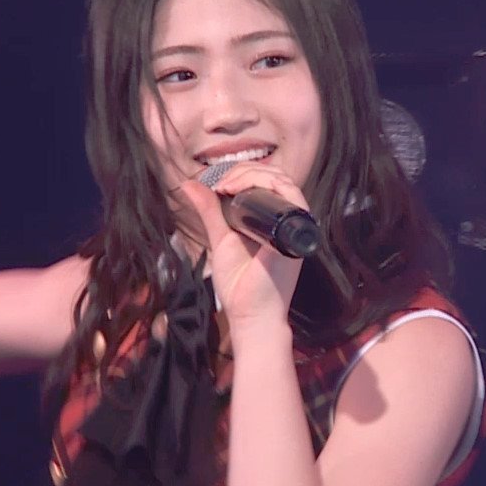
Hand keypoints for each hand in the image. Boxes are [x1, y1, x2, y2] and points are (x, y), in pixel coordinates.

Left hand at [175, 162, 307, 340]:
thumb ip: (209, 211)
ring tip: (227, 184)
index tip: (217, 183)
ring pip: (285, 182)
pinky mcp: (294, 235)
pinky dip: (268, 185)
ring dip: (253, 174)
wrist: (249, 315)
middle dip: (245, 170)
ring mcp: (292, 228)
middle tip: (220, 182)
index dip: (244, 173)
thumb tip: (190, 184)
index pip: (269, 182)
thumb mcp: (221, 239)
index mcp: (272, 222)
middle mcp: (286, 222)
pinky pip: (293, 198)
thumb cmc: (239, 285)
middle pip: (277, 177)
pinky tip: (239, 190)